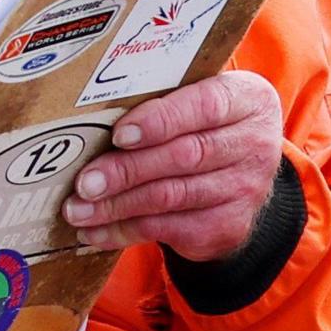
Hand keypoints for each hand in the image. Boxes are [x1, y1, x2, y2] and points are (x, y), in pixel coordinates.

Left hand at [66, 72, 285, 260]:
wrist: (244, 175)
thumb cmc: (205, 125)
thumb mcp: (200, 100)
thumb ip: (164, 99)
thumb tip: (95, 112)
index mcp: (248, 100)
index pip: (205, 106)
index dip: (160, 120)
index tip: (119, 134)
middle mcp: (254, 144)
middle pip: (183, 156)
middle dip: (126, 170)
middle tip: (84, 182)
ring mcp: (244, 190)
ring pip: (170, 197)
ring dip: (117, 206)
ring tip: (77, 210)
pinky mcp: (227, 227)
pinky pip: (167, 229)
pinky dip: (124, 231)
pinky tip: (94, 231)